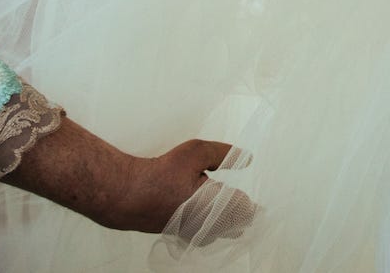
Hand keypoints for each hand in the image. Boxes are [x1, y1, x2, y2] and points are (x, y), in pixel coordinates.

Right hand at [5, 119, 248, 239]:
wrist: (126, 195)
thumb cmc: (161, 173)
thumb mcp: (195, 153)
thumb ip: (224, 154)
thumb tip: (248, 158)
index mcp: (215, 204)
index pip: (243, 211)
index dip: (253, 209)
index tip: (263, 208)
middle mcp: (204, 223)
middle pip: (233, 227)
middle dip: (243, 219)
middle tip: (253, 213)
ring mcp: (190, 231)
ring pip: (217, 234)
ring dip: (227, 226)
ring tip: (237, 218)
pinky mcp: (176, 232)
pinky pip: (201, 236)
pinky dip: (210, 230)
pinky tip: (211, 223)